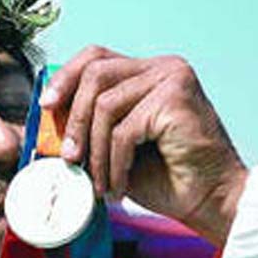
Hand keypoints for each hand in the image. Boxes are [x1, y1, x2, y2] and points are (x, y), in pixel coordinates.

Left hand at [39, 46, 248, 245]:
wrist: (210, 200)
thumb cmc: (164, 175)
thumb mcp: (115, 144)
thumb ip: (90, 122)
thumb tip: (49, 115)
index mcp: (147, 72)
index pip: (96, 57)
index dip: (66, 77)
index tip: (47, 105)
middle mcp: (162, 67)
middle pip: (95, 74)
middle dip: (74, 120)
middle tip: (69, 158)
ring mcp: (172, 78)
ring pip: (105, 106)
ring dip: (95, 152)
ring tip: (99, 182)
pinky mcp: (176, 98)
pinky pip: (124, 130)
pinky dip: (115, 164)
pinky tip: (118, 186)